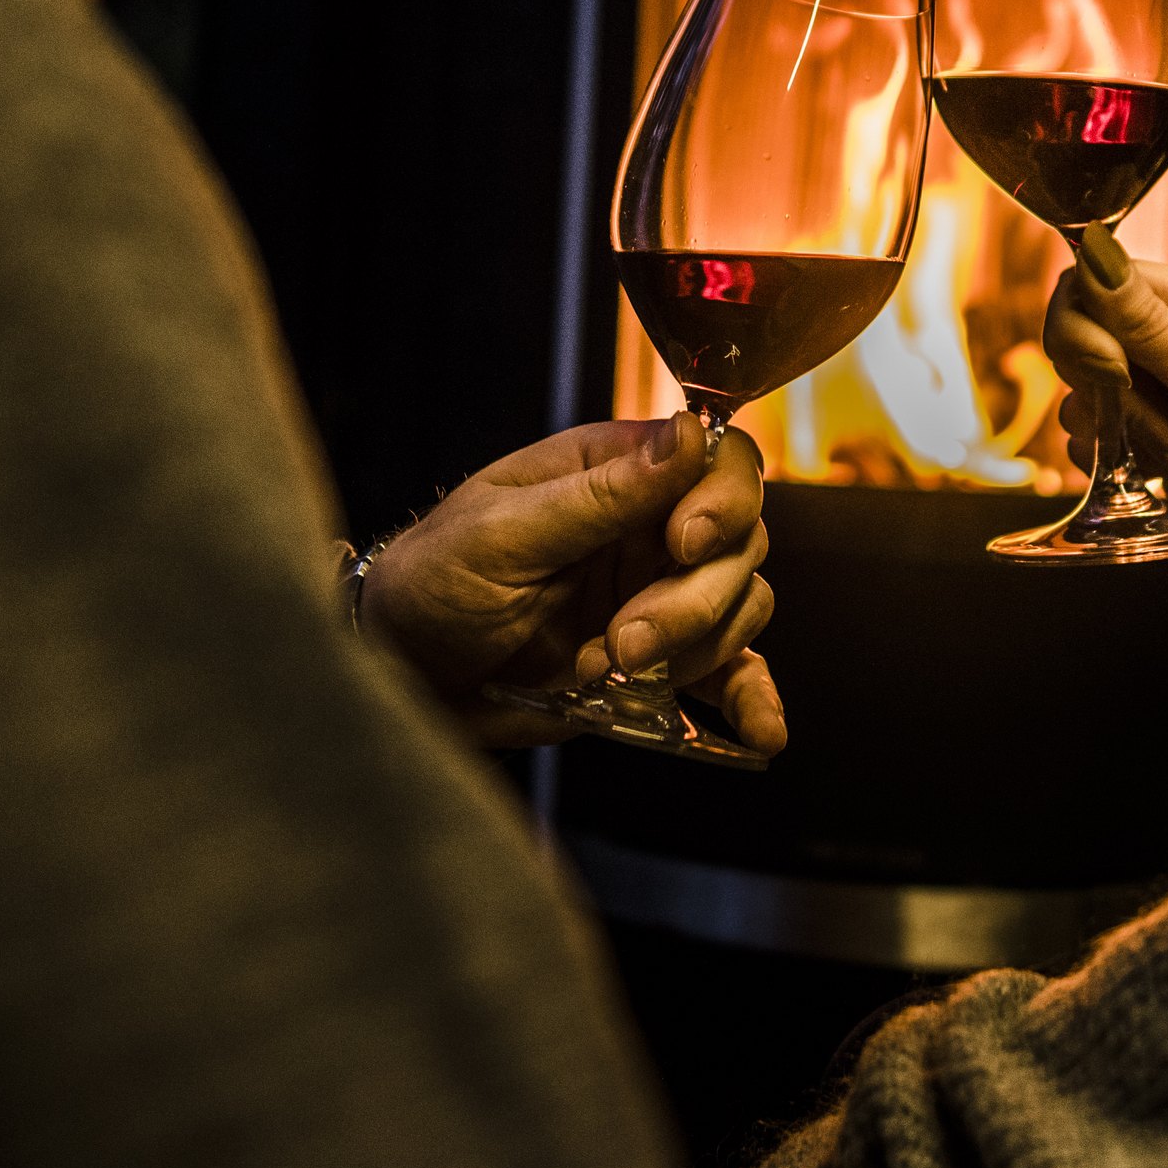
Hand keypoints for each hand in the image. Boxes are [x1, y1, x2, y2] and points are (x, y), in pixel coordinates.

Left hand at [357, 413, 784, 754]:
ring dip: (694, 649)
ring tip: (607, 671)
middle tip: (623, 640)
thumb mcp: (502, 533)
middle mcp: (649, 528)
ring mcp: (659, 595)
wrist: (404, 675)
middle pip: (740, 544)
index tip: (682, 544)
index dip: (721, 501)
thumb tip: (688, 433)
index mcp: (614, 473)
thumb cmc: (432, 583)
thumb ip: (599, 494)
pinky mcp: (661, 663)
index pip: (718, 461)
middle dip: (692, 599)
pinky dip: (752, 700)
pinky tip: (762, 734)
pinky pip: (730, 674)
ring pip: (742, 606)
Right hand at [1046, 225, 1167, 651]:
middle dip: (1109, 392)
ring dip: (1121, 435)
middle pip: (1080, 336)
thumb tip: (1093, 247)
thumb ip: (1150, 327)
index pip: (1095, 283)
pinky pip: (1090, 433)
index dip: (1086, 330)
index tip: (1114, 378)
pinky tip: (1163, 476)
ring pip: (1081, 391)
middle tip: (1167, 429)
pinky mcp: (1144, 429)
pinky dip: (1113, 459)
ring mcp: (1156, 384)